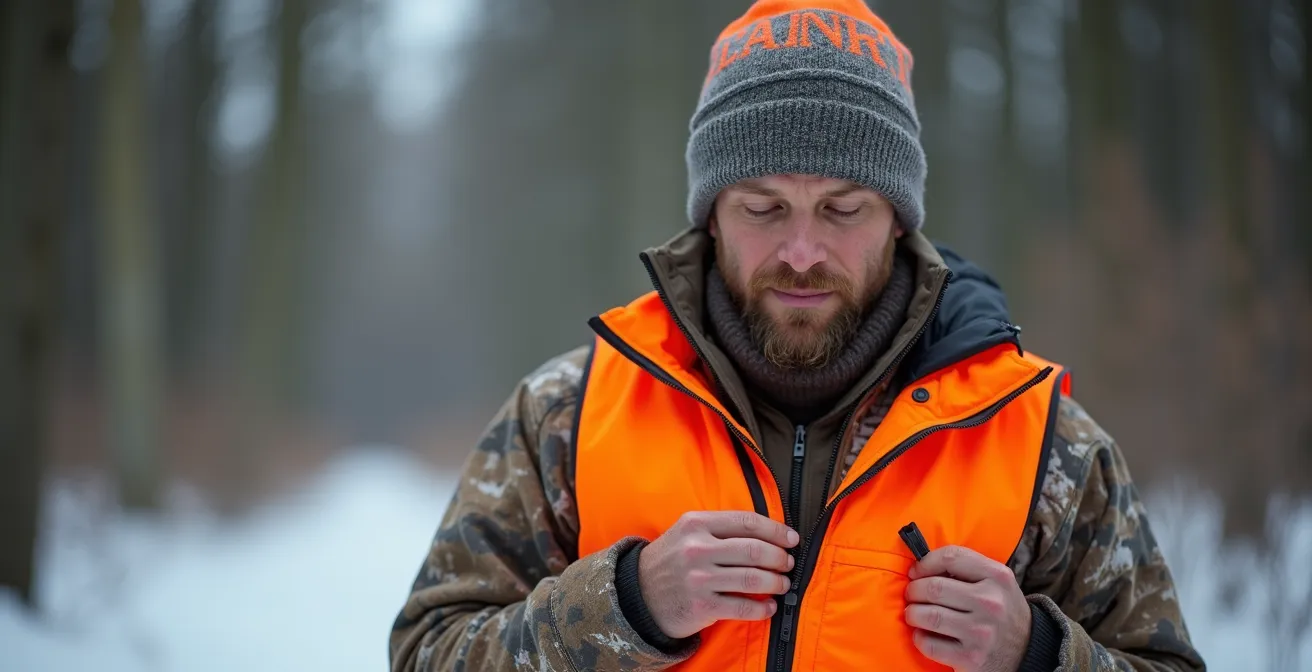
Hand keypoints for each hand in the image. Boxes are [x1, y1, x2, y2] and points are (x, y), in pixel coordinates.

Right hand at [638, 510, 798, 638]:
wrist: (637, 595)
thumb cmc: (669, 561)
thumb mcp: (686, 533)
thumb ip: (719, 528)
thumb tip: (767, 534)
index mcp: (696, 524)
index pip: (747, 522)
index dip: (776, 530)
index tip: (791, 538)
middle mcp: (697, 549)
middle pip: (755, 550)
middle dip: (780, 558)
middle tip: (788, 563)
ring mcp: (699, 578)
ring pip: (753, 579)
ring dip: (776, 582)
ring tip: (782, 584)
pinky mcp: (701, 606)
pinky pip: (743, 607)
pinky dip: (763, 608)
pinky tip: (769, 607)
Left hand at [904, 545, 1030, 670]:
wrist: (1028, 651)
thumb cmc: (1002, 611)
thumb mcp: (996, 583)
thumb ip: (966, 569)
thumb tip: (921, 566)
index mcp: (998, 577)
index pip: (951, 557)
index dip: (925, 562)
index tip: (916, 572)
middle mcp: (991, 603)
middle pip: (933, 587)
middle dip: (913, 590)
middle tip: (912, 595)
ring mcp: (981, 632)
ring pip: (927, 615)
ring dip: (912, 613)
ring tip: (914, 613)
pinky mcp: (970, 658)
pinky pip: (929, 644)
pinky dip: (919, 638)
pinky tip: (924, 634)